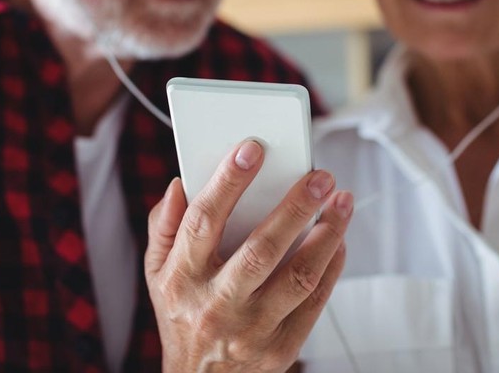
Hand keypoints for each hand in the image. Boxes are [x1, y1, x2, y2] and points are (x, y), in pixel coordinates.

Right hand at [146, 140, 352, 372]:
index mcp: (182, 278)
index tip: (252, 149)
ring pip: (297, 276)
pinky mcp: (280, 349)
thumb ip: (165, 226)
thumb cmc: (182, 317)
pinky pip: (314, 302)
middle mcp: (216, 304)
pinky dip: (331, 267)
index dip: (227, 182)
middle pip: (261, 249)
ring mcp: (251, 329)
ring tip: (341, 201)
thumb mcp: (156, 274)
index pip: (203, 221)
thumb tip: (180, 184)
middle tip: (320, 176)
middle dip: (295, 207)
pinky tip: (339, 239)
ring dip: (326, 235)